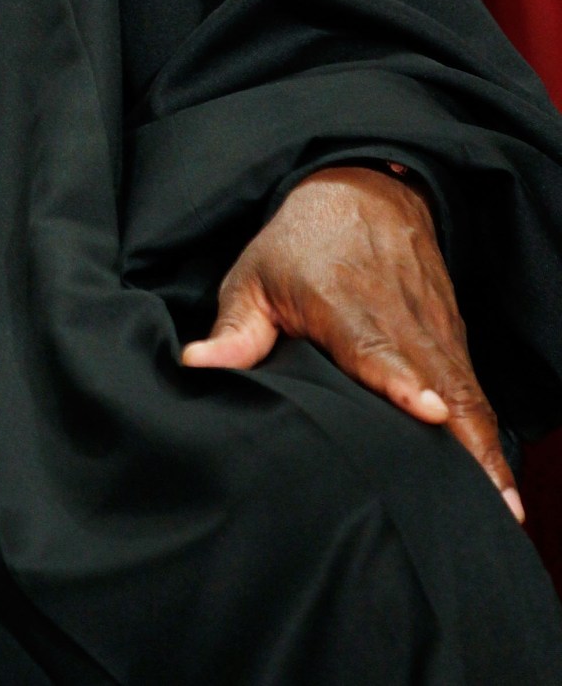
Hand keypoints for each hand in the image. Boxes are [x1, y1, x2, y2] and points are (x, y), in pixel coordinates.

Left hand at [180, 165, 522, 521]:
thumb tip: (195, 365)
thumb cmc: (297, 244)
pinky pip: (473, 386)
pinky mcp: (452, 334)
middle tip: (487, 502)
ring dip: (484, 445)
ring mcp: (432, 325)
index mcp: (343, 301)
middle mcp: (398, 315)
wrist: (362, 191)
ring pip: (466, 389)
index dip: (401, 382)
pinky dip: (487, 429)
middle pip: (438, 380)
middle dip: (463, 440)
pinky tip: (497, 480)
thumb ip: (234, 330)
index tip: (429, 411)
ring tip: (503, 508)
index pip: (376, 345)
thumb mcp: (254, 277)